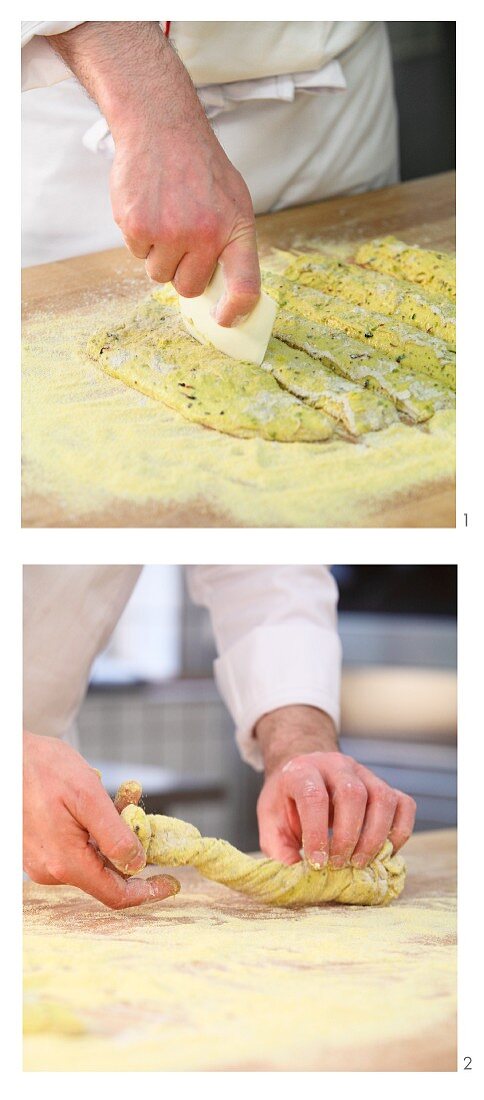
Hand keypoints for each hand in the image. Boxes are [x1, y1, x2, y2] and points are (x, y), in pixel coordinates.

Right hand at [23, 732, 178, 907]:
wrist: (5, 756)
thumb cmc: (42, 768)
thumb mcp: (88, 796)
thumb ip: (114, 836)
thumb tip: (137, 865)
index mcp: (65, 863)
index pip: (116, 895)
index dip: (148, 891)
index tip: (172, 882)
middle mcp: (51, 870)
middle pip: (106, 872)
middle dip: (130, 846)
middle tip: (140, 809)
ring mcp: (42, 861)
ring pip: (92, 857)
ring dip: (112, 833)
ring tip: (121, 795)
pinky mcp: (38, 848)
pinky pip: (76, 846)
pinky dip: (93, 829)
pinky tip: (95, 799)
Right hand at [49, 21, 259, 325]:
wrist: (162, 126)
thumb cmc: (199, 168)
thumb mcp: (232, 201)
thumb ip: (230, 244)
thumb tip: (222, 293)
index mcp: (236, 228)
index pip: (244, 285)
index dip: (236, 311)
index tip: (224, 319)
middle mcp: (205, 234)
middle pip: (188, 287)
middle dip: (182, 271)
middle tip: (181, 239)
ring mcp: (170, 231)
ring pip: (159, 275)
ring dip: (158, 254)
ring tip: (165, 216)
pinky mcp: (138, 225)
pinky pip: (136, 254)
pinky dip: (138, 237)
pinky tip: (148, 207)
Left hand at [255, 706, 415, 868]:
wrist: (304, 773)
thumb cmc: (287, 801)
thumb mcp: (271, 822)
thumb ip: (280, 849)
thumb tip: (300, 878)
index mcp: (302, 771)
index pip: (314, 796)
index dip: (317, 832)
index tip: (317, 863)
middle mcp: (335, 765)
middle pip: (352, 794)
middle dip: (348, 836)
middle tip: (339, 865)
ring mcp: (364, 773)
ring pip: (383, 798)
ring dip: (375, 836)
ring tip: (360, 863)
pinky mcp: (384, 785)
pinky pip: (404, 804)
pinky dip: (401, 831)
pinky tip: (385, 853)